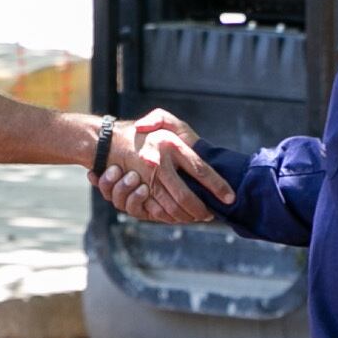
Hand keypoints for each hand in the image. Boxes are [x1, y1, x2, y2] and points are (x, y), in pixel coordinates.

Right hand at [96, 111, 231, 224]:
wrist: (107, 141)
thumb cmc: (141, 132)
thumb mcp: (161, 120)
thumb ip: (178, 124)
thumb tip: (196, 143)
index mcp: (171, 146)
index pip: (201, 170)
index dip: (217, 187)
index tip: (230, 197)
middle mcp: (159, 164)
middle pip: (186, 196)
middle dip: (201, 209)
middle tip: (210, 214)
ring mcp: (146, 180)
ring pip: (172, 207)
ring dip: (187, 216)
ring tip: (197, 216)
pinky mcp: (135, 191)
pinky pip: (155, 211)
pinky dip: (169, 217)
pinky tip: (178, 216)